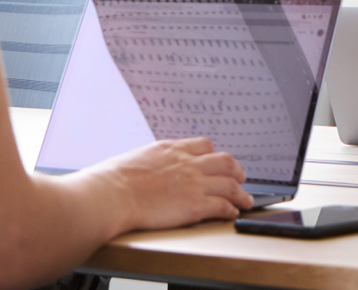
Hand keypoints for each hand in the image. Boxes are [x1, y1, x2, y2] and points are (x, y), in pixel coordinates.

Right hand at [88, 137, 251, 232]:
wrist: (111, 195)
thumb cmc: (112, 180)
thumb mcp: (135, 158)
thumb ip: (150, 162)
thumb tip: (144, 169)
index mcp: (171, 149)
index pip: (203, 145)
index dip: (214, 155)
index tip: (217, 162)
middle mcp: (187, 163)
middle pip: (225, 161)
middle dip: (236, 170)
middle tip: (240, 177)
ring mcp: (194, 183)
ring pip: (230, 184)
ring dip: (241, 193)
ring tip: (246, 200)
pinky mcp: (195, 205)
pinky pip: (223, 206)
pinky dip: (232, 209)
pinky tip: (233, 213)